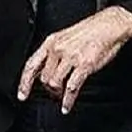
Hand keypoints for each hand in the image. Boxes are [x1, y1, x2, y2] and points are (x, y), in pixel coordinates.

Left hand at [16, 6, 131, 113]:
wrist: (109, 25)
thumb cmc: (90, 31)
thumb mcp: (65, 37)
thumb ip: (53, 53)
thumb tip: (44, 70)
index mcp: (51, 41)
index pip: (31, 65)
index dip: (24, 83)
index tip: (22, 95)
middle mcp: (58, 49)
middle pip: (44, 78)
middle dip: (49, 88)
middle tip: (56, 92)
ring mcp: (71, 57)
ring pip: (55, 83)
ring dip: (58, 94)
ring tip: (62, 96)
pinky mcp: (84, 65)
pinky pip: (71, 88)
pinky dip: (67, 101)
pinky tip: (67, 106)